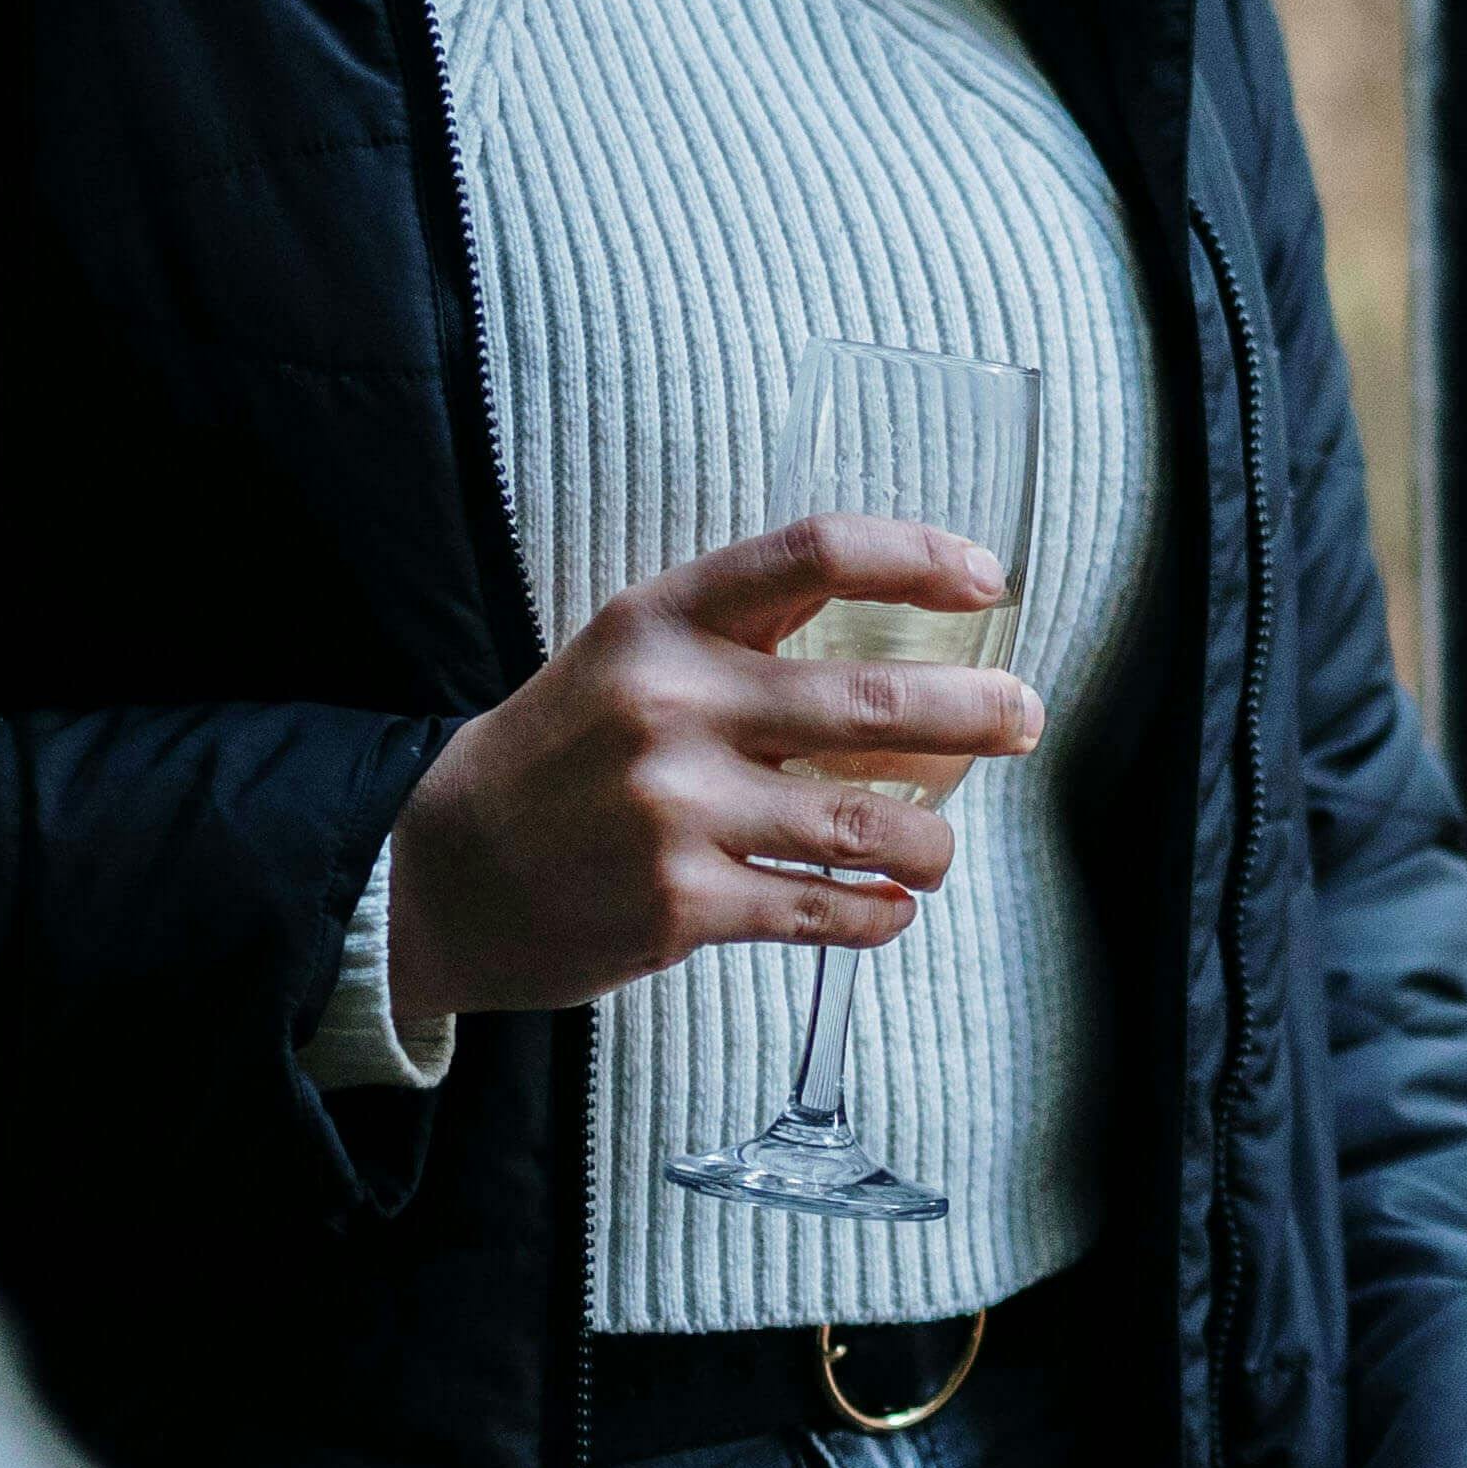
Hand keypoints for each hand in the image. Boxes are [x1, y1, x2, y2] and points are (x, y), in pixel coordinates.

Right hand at [384, 517, 1044, 1023]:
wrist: (443, 871)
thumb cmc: (561, 755)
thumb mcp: (629, 655)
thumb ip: (743, 635)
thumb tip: (896, 633)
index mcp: (662, 621)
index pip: (815, 555)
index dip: (918, 559)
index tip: (988, 582)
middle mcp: (672, 705)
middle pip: (872, 704)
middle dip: (976, 715)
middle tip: (1023, 720)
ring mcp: (677, 811)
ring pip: (868, 825)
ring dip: (933, 842)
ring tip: (940, 849)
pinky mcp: (681, 905)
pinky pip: (827, 908)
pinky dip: (880, 912)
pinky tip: (890, 907)